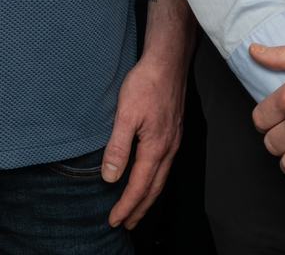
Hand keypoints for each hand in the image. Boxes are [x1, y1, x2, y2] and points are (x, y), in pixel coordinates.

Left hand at [103, 52, 185, 227]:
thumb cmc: (147, 84)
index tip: (114, 220)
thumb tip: (111, 177)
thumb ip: (118, 147)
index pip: (139, 186)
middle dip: (139, 209)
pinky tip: (149, 178)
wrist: (168, 62)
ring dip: (147, 196)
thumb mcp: (125, 115)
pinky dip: (155, 180)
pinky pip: (165, 166)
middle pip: (153, 188)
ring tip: (136, 208)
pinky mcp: (173, 132)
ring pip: (161, 178)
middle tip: (125, 224)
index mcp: (156, 148)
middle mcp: (168, 149)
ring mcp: (173, 141)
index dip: (126, 206)